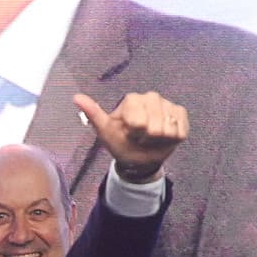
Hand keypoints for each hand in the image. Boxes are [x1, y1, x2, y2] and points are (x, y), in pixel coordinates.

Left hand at [71, 90, 187, 177]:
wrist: (139, 159)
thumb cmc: (120, 143)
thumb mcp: (105, 131)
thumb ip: (93, 113)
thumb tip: (76, 97)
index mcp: (132, 99)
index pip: (138, 120)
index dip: (134, 132)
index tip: (129, 133)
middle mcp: (151, 97)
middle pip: (154, 125)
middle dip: (147, 137)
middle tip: (141, 137)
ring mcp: (168, 105)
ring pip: (168, 128)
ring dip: (159, 139)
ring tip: (151, 138)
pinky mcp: (181, 115)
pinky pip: (180, 130)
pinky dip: (172, 139)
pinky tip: (164, 137)